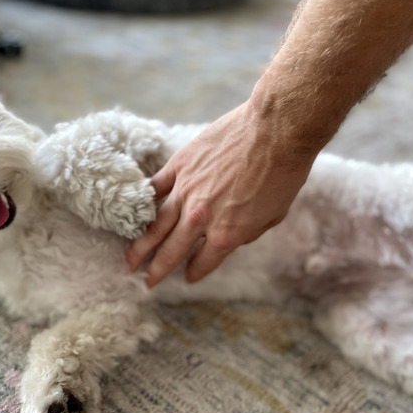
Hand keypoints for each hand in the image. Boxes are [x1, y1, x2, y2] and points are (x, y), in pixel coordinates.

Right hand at [125, 101, 314, 286]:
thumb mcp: (272, 216)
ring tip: (129, 260)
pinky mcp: (180, 165)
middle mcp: (200, 217)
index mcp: (226, 234)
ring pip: (155, 226)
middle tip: (146, 282)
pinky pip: (155, 188)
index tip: (188, 277)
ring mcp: (186, 190)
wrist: (276, 130)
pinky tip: (136, 213)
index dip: (194, 272)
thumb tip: (232, 236)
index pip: (203, 263)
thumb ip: (247, 232)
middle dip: (156, 271)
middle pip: (170, 251)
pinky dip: (145, 202)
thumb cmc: (283, 173)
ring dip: (140, 247)